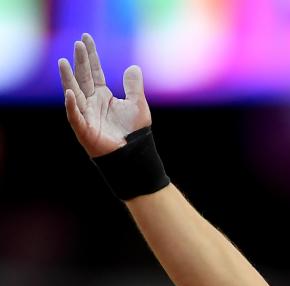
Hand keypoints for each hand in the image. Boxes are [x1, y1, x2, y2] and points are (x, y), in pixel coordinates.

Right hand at [58, 33, 150, 157]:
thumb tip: (133, 67)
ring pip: (74, 93)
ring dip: (68, 79)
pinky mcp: (84, 129)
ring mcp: (86, 115)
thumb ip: (133, 87)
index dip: (90, 56)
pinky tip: (70, 94)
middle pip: (83, 78)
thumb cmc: (134, 132)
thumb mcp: (137, 105)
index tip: (85, 38)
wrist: (134, 155)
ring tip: (63, 62)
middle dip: (80, 61)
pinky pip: (76, 116)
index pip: (94, 71)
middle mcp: (91, 102)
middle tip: (78, 44)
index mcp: (102, 96)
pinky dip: (72, 106)